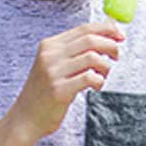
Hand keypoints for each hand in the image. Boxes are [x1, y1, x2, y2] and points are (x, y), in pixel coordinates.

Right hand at [9, 21, 123, 138]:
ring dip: (105, 67)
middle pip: (91, 40)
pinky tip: (95, 87)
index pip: (84, 29)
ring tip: (102, 76)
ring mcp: (53, 72)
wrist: (25, 117)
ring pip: (93, 58)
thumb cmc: (46, 91)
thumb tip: (107, 35)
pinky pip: (90, 78)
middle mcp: (50, 55)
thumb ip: (76, 50)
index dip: (107, 29)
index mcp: (50, 45)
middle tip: (116, 56)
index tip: (120, 36)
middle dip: (111, 46)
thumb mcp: (55, 65)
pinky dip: (99, 81)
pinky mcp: (59, 89)